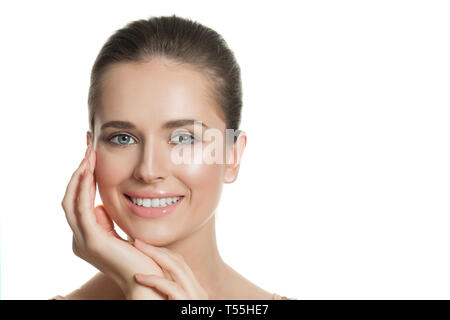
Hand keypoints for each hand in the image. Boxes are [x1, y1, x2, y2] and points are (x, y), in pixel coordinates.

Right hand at [61, 145, 165, 298]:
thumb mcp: (122, 234)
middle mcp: (80, 239)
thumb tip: (99, 207)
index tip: (91, 158)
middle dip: (78, 172)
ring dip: (79, 175)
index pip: (78, 203)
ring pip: (71, 201)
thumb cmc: (142, 259)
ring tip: (88, 154)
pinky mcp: (92, 241)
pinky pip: (82, 208)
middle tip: (87, 149)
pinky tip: (90, 170)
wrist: (148, 281)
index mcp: (87, 238)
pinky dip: (84, 187)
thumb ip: (108, 222)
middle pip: (70, 198)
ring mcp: (83, 241)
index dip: (82, 180)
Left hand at [132, 238, 208, 299]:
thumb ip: (170, 294)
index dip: (162, 253)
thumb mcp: (176, 302)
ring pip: (176, 268)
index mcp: (195, 291)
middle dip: (157, 249)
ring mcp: (194, 297)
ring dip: (154, 255)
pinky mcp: (186, 303)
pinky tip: (138, 276)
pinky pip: (169, 287)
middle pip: (179, 261)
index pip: (181, 264)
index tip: (144, 248)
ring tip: (136, 248)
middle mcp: (198, 292)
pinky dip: (153, 279)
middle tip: (137, 241)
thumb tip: (155, 283)